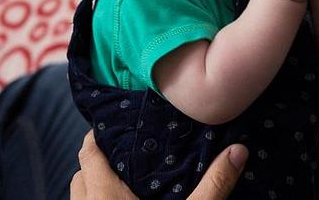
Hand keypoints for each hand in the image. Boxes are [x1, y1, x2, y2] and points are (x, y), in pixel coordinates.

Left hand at [70, 130, 247, 199]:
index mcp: (105, 197)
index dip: (97, 137)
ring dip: (94, 189)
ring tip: (124, 183)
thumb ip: (213, 185)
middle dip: (96, 163)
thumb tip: (238, 150)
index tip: (115, 125)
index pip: (88, 156)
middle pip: (80, 177)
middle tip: (126, 153)